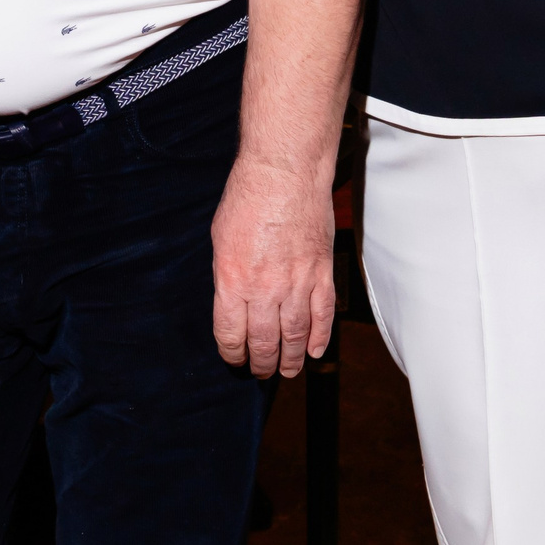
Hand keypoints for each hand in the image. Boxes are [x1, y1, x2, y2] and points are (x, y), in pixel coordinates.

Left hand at [211, 157, 337, 377]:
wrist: (285, 172)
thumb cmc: (248, 198)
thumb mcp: (220, 239)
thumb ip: (228, 277)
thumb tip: (234, 304)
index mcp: (233, 281)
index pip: (231, 334)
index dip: (232, 354)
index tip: (235, 359)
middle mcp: (265, 289)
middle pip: (264, 342)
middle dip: (261, 363)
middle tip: (261, 372)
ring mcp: (297, 283)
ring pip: (295, 336)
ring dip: (291, 359)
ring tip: (288, 371)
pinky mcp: (322, 273)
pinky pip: (323, 316)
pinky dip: (320, 338)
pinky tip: (315, 351)